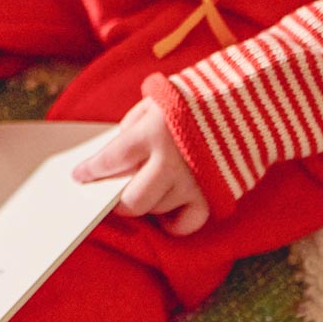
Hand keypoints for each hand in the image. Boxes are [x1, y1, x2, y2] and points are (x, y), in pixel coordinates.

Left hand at [72, 98, 209, 235]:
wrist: (244, 99)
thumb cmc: (194, 97)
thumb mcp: (157, 99)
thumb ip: (134, 126)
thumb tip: (117, 156)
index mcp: (154, 132)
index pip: (112, 159)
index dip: (92, 170)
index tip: (79, 176)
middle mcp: (171, 161)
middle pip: (132, 199)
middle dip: (115, 200)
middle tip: (110, 194)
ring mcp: (192, 181)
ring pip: (156, 210)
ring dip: (145, 203)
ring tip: (144, 188)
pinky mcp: (212, 195)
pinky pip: (186, 224)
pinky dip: (174, 223)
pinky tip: (166, 212)